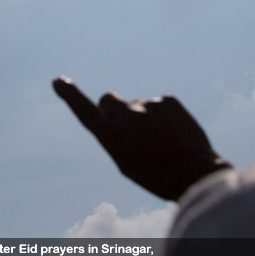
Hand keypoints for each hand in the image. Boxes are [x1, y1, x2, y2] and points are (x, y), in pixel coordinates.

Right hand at [53, 76, 230, 199]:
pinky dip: (162, 114)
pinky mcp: (167, 100)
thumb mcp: (124, 161)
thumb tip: (119, 110)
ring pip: (136, 104)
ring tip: (161, 139)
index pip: (85, 111)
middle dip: (113, 108)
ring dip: (143, 116)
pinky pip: (157, 102)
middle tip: (128, 128)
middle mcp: (127, 116)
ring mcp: (149, 105)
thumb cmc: (155, 174)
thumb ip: (114, 133)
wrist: (196, 174)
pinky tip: (173, 132)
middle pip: (108, 99)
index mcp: (112, 136)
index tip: (58, 81)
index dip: (70, 95)